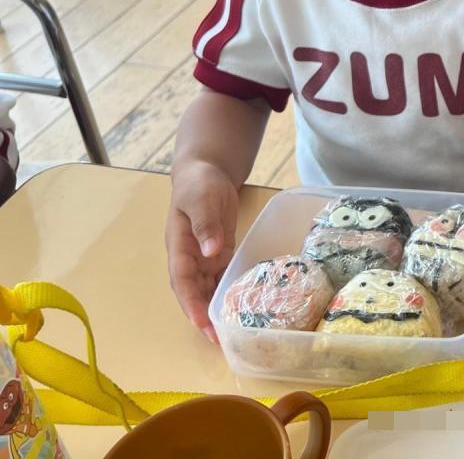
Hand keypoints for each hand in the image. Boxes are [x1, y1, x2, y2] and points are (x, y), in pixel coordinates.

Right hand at [166, 160, 239, 342]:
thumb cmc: (199, 182)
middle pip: (193, 291)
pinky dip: (227, 292)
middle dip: (202, 315)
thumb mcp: (201, 198)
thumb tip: (210, 252)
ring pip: (206, 288)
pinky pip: (220, 277)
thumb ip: (205, 224)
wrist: (206, 170)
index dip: (190, 302)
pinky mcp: (218, 252)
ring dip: (215, 308)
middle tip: (218, 339)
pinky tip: (239, 307)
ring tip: (229, 332)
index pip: (182, 280)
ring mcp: (203, 256)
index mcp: (178, 246)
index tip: (201, 322)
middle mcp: (189, 256)